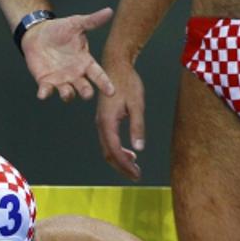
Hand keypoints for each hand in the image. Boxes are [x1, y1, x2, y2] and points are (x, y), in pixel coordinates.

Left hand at [21, 7, 114, 101]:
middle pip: (84, 87)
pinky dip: (45, 93)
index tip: (111, 91)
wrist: (37, 33)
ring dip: (67, 95)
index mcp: (85, 62)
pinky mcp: (45, 81)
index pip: (98, 75)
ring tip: (67, 93)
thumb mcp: (76, 24)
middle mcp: (75, 74)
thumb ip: (92, 21)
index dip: (105, 83)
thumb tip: (109, 11)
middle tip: (87, 93)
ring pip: (67, 93)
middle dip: (86, 92)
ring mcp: (61, 80)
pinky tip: (42, 94)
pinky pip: (46, 90)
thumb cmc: (60, 29)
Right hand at [95, 59, 145, 180]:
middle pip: (108, 152)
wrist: (116, 64)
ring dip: (119, 159)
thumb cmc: (128, 82)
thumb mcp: (137, 104)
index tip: (137, 174)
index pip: (115, 150)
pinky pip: (108, 139)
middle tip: (136, 175)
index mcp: (107, 121)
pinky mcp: (104, 117)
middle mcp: (101, 122)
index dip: (125, 165)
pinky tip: (130, 152)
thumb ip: (137, 126)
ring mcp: (101, 120)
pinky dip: (118, 150)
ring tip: (134, 167)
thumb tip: (138, 148)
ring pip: (107, 147)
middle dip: (121, 167)